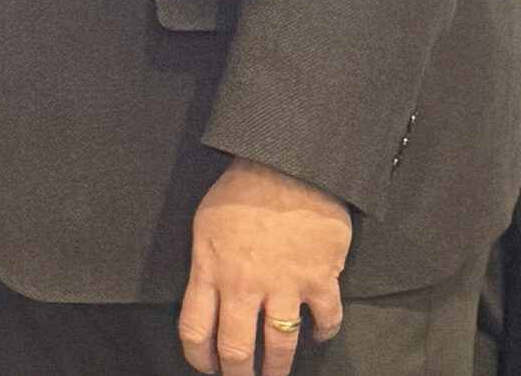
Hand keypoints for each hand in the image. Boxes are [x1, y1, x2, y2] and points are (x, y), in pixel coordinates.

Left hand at [177, 157, 349, 375]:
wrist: (285, 166)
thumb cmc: (240, 189)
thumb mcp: (204, 224)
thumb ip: (205, 264)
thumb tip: (205, 292)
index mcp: (209, 270)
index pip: (194, 329)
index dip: (198, 357)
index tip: (204, 366)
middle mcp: (243, 285)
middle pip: (235, 348)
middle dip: (237, 374)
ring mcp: (283, 286)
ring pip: (279, 346)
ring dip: (277, 367)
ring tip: (276, 375)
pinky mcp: (319, 280)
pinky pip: (326, 321)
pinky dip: (324, 334)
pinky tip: (318, 336)